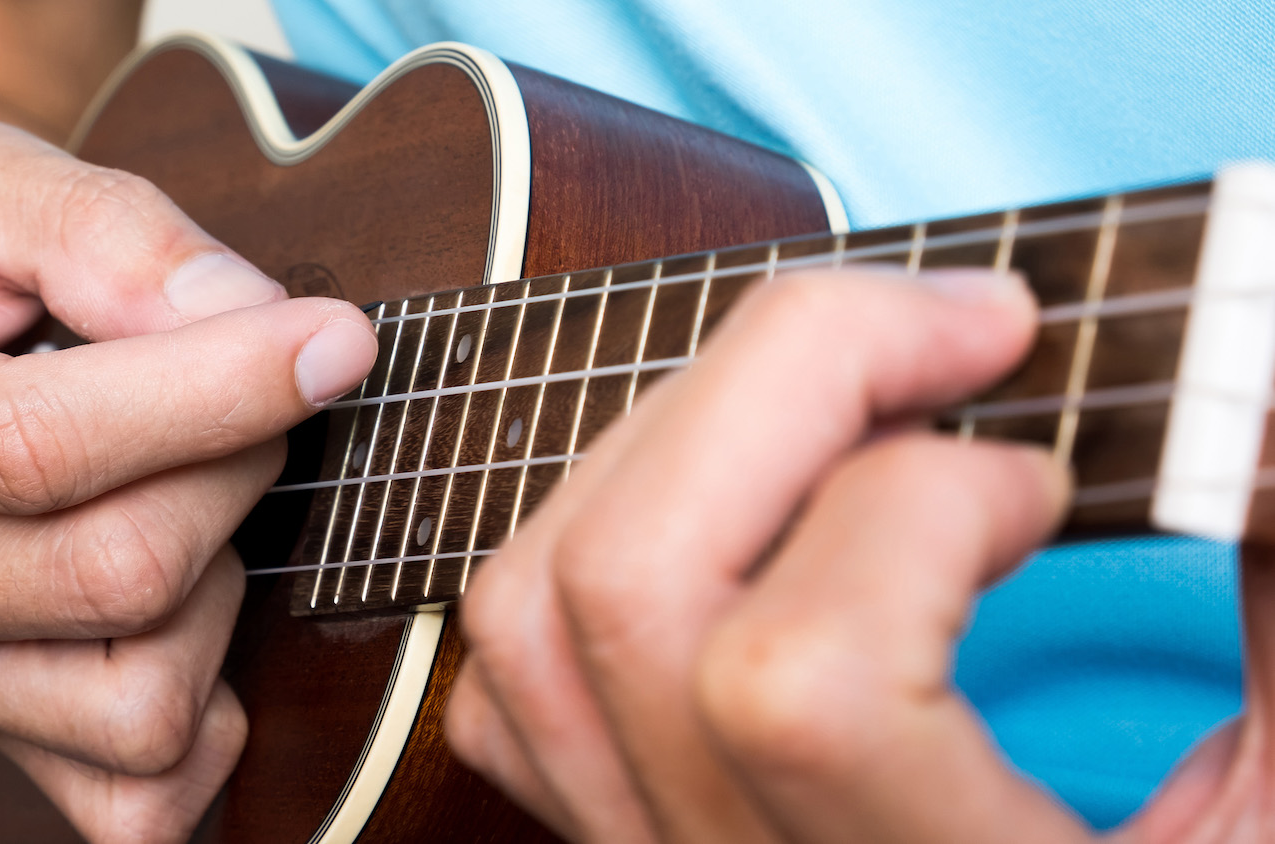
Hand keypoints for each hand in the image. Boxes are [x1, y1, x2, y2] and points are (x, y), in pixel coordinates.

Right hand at [0, 120, 376, 842]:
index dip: (217, 396)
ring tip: (181, 499)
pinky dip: (209, 722)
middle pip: (121, 573)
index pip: (41, 447)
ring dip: (221, 589)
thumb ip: (111, 234)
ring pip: (147, 696)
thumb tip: (249, 317)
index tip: (336, 342)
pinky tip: (201, 621)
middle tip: (246, 401)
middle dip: (236, 469)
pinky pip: (140, 794)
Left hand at [446, 267, 1100, 841]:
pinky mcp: (615, 840)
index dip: (930, 506)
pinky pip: (517, 669)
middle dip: (784, 374)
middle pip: (630, 589)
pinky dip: (606, 522)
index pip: (800, 685)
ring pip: (540, 609)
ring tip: (848, 396)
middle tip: (957, 326)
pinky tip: (752, 500)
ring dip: (686, 428)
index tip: (1051, 477)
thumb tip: (1245, 405)